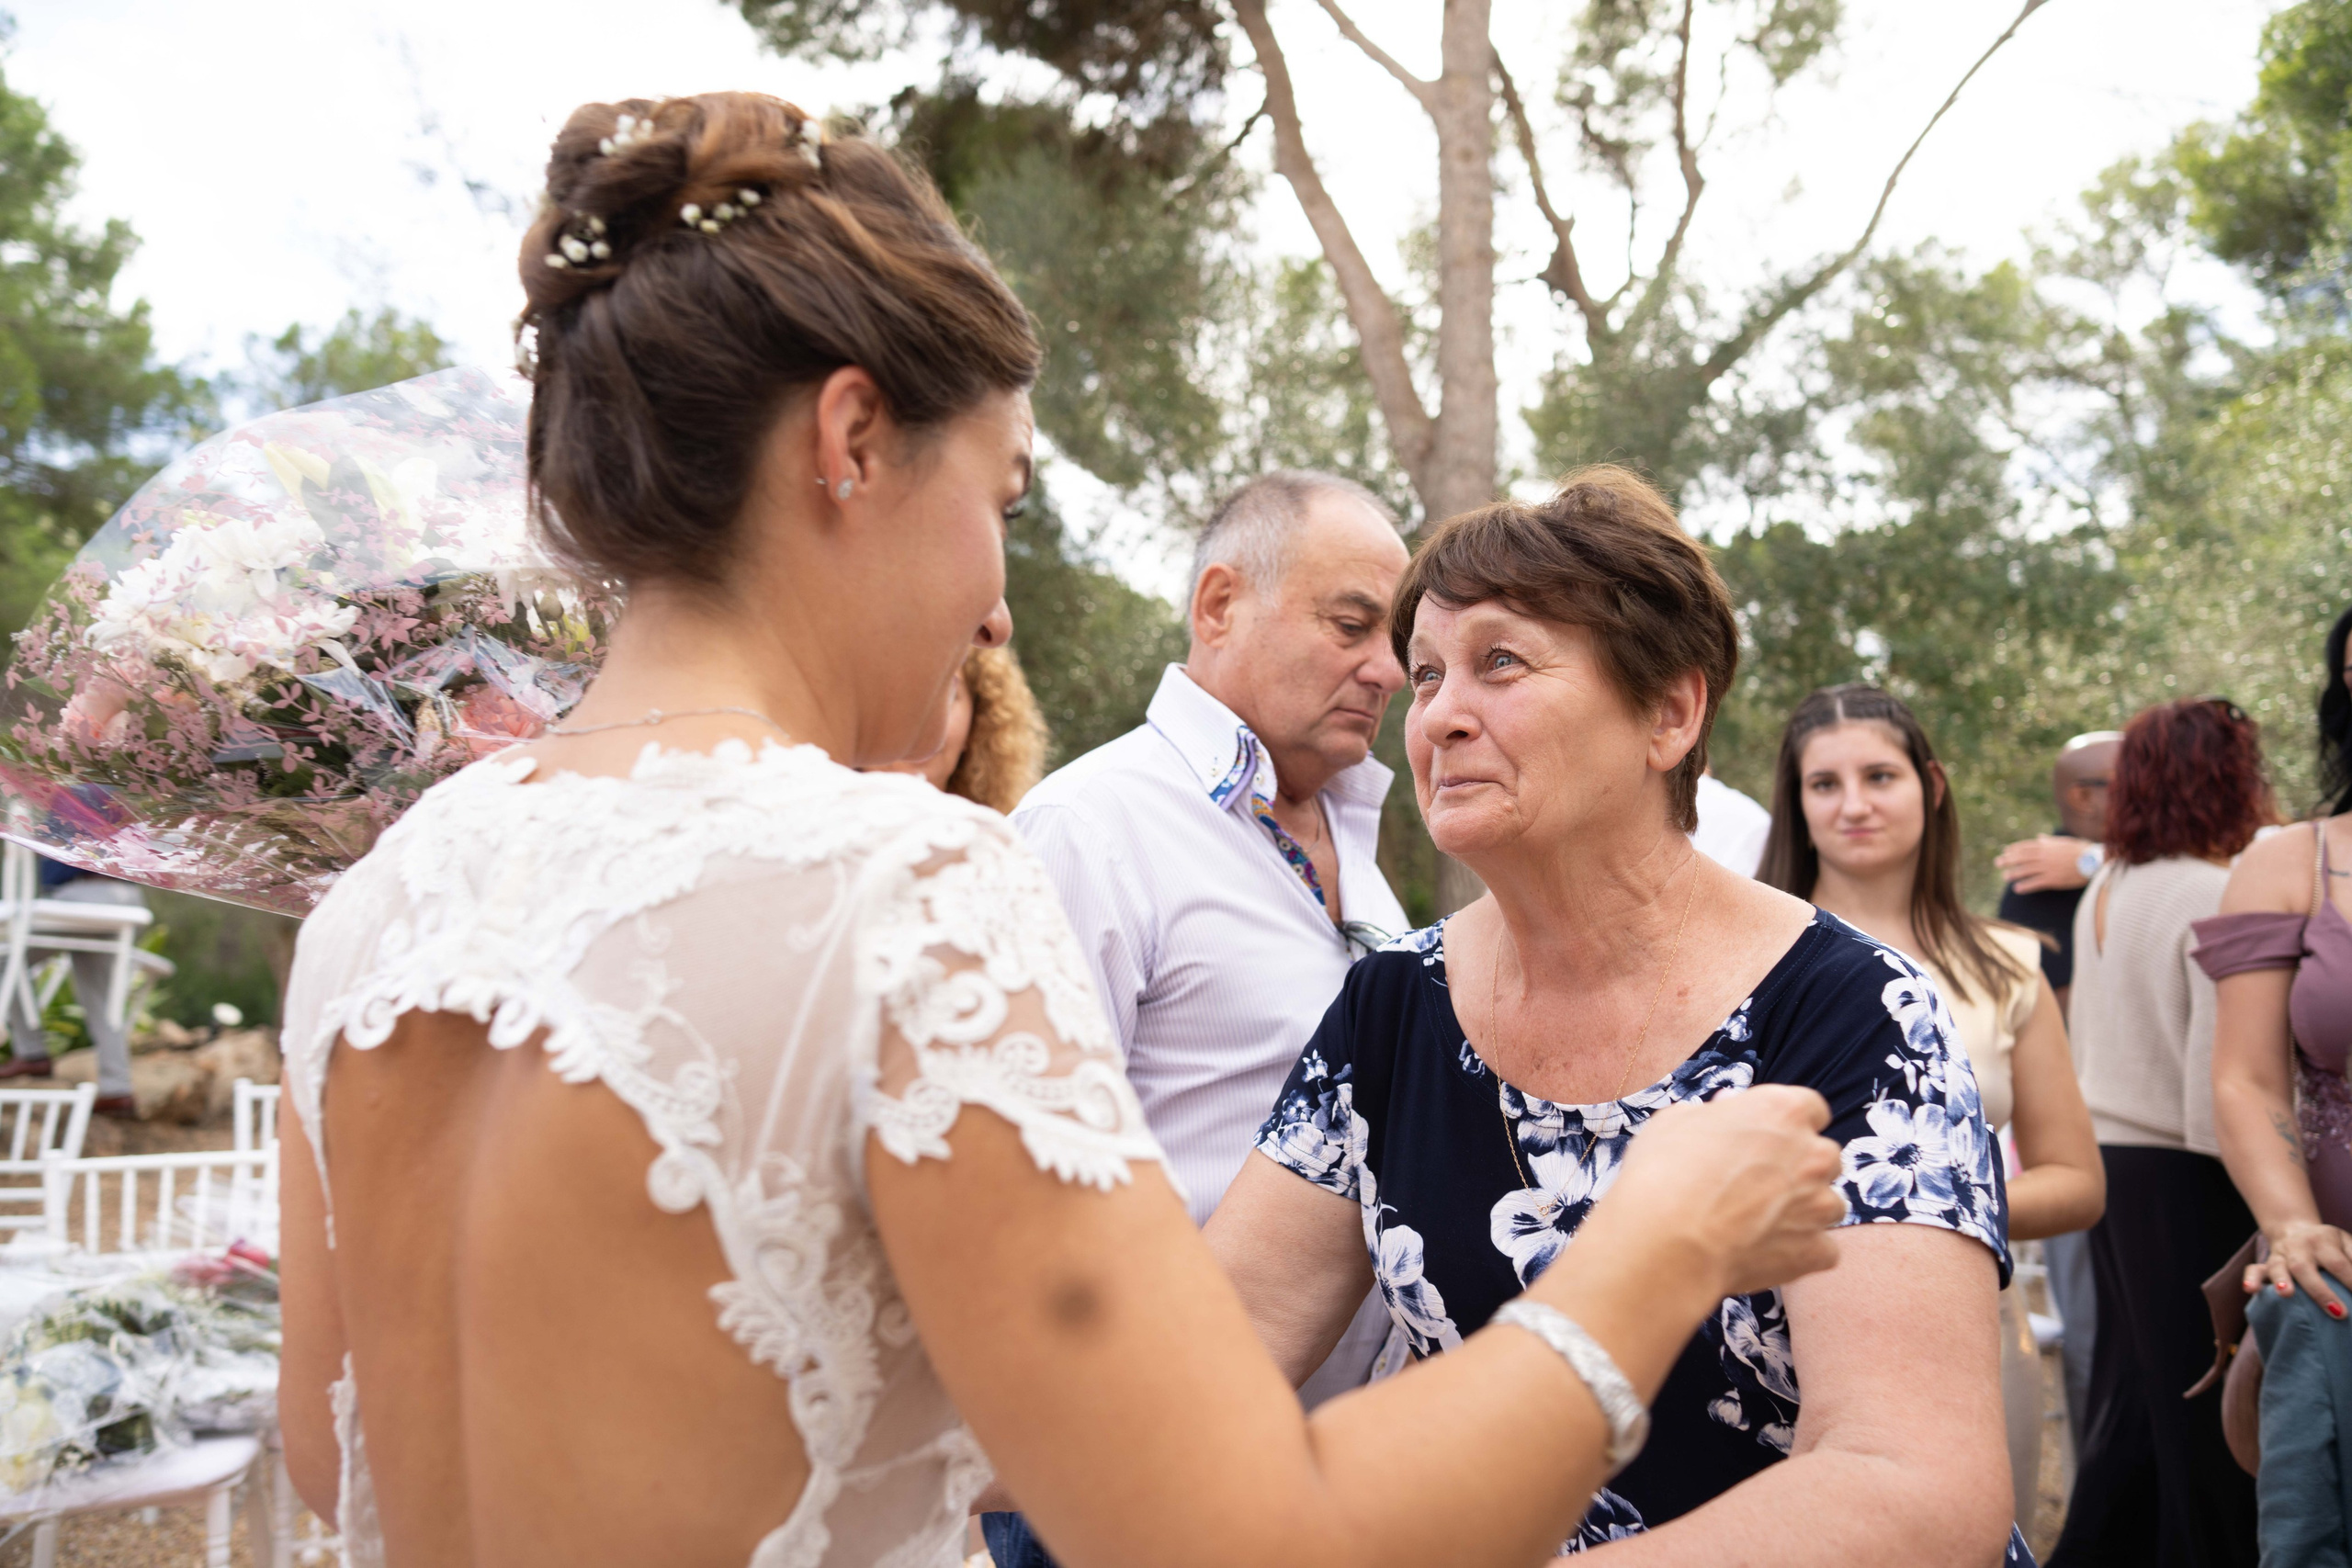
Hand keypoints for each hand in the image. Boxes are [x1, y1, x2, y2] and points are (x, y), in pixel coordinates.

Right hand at [1587, 1086, 1847, 1300]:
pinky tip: (1766, 1252)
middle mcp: (1813, 1153)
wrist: (1665, 1244)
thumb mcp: (1676, 1122)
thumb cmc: (1662, 1175)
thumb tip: (1724, 1109)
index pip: (1810, 1108)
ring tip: (1759, 1223)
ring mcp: (1819, 1204)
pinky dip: (1801, 1252)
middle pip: (1824, 1156)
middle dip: (1799, 1168)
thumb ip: (1712, 1113)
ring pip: (1828, 1204)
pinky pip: (1823, 1249)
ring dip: (1803, 1210)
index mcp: (1783, 1110)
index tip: (1766, 1139)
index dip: (1787, 1125)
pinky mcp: (1815, 1250)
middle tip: (1757, 1183)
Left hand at [1996, 835, 2091, 892]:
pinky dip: (2025, 886)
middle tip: (1997, 863)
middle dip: (2008, 860)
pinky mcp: (2052, 879)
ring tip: (2005, 877)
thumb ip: (2049, 840)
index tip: (2005, 851)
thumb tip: (2039, 837)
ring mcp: (2047, 867)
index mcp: (2046, 845)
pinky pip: (2035, 883)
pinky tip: (2017, 889)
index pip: (2025, 846)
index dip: (2014, 849)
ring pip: (2025, 870)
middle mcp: (2043, 855)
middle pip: (2021, 857)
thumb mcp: (2063, 841)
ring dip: (2014, 873)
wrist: (2092, 861)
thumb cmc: (2080, 850)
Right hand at [2251, 1220, 2351, 1318]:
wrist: (2294, 1229)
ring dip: (2281, 1281)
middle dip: (2321, 1291)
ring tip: (2286, 1294)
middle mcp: (2299, 1247)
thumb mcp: (2346, 1243)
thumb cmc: (2328, 1244)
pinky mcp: (2266, 1265)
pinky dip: (2251, 1279)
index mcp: (2323, 1240)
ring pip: (2277, 1267)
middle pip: (2306, 1267)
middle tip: (2339, 1313)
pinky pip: (2254, 1270)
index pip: (2338, 1263)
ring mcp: (2280, 1256)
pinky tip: (2250, 1289)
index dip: (2351, 1281)